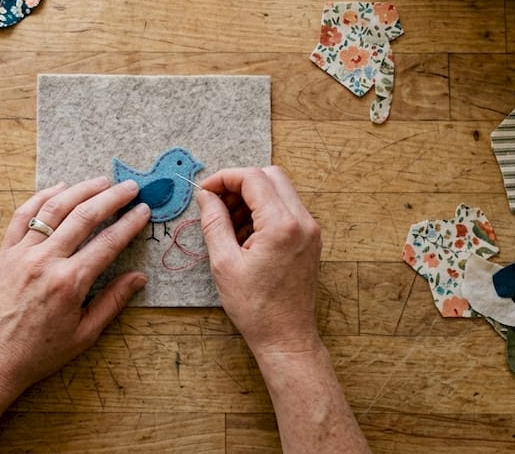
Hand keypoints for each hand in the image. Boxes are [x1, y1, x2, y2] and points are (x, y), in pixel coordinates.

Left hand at [0, 177, 150, 400]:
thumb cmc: (40, 352)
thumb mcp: (85, 334)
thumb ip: (113, 301)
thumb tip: (139, 277)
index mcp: (70, 283)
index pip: (108, 242)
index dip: (129, 223)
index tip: (143, 210)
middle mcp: (46, 261)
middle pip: (84, 216)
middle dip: (111, 198)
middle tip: (129, 187)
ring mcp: (22, 253)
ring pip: (54, 208)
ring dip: (80, 189)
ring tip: (101, 182)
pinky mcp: (5, 252)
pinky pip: (23, 215)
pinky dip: (42, 196)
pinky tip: (60, 188)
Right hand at [197, 166, 321, 355]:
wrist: (286, 337)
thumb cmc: (255, 308)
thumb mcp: (224, 263)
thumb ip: (214, 222)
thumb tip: (206, 196)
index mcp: (282, 225)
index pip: (253, 178)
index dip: (224, 178)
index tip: (204, 191)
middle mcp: (302, 221)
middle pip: (270, 176)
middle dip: (239, 183)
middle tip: (216, 203)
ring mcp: (310, 230)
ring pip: (279, 190)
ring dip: (251, 197)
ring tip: (227, 222)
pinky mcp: (310, 239)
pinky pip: (286, 209)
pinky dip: (263, 211)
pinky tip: (244, 233)